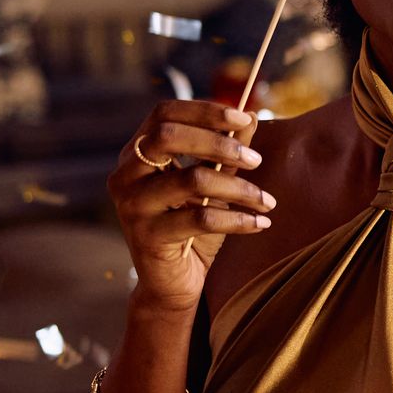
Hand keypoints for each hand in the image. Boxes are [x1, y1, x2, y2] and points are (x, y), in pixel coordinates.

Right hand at [110, 101, 270, 312]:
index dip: (204, 110)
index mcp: (136, 153)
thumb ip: (226, 152)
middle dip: (219, 143)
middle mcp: (125, 175)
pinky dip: (237, 219)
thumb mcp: (213, 183)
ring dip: (239, 187)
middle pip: (167, 137)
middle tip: (256, 160)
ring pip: (192, 179)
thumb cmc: (193, 226)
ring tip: (266, 201)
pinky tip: (260, 223)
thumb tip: (250, 117)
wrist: (174, 282)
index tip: (243, 118)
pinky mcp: (147, 236)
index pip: (163, 113)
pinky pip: (201, 218)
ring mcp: (132, 205)